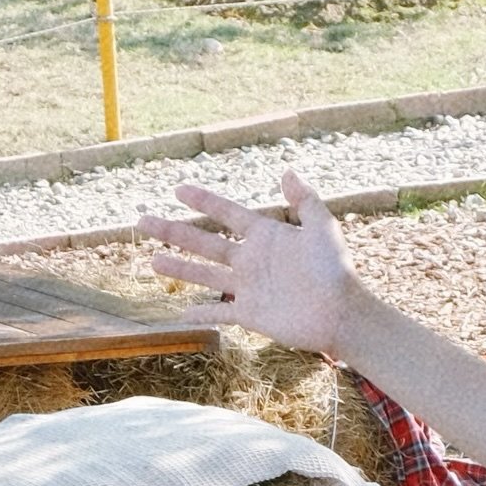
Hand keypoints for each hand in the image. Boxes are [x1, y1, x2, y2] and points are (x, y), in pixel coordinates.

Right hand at [140, 165, 356, 356]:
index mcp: (265, 236)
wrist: (341, 313)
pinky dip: (200, 314)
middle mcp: (251, 260)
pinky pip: (220, 312)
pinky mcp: (250, 314)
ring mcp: (248, 287)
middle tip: (144, 221)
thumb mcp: (322, 228)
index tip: (178, 189)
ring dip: (178, 269)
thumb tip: (286, 171)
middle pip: (204, 242)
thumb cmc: (335, 269)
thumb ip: (304, 200)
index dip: (203, 200)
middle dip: (174, 232)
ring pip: (205, 276)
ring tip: (151, 262)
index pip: (227, 213)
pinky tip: (178, 313)